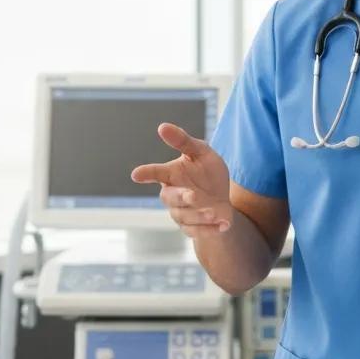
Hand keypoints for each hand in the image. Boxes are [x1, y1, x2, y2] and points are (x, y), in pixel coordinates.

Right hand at [130, 122, 232, 237]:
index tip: (136, 174)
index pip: (156, 172)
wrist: (223, 201)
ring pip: (185, 216)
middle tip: (193, 195)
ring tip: (216, 212)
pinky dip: (210, 229)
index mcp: (172, 174)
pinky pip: (197, 231)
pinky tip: (224, 224)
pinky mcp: (191, 228)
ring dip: (200, 215)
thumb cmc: (208, 173)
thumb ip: (184, 141)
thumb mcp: (202, 152)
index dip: (146, 173)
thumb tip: (162, 127)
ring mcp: (180, 213)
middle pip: (170, 197)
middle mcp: (173, 194)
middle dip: (182, 197)